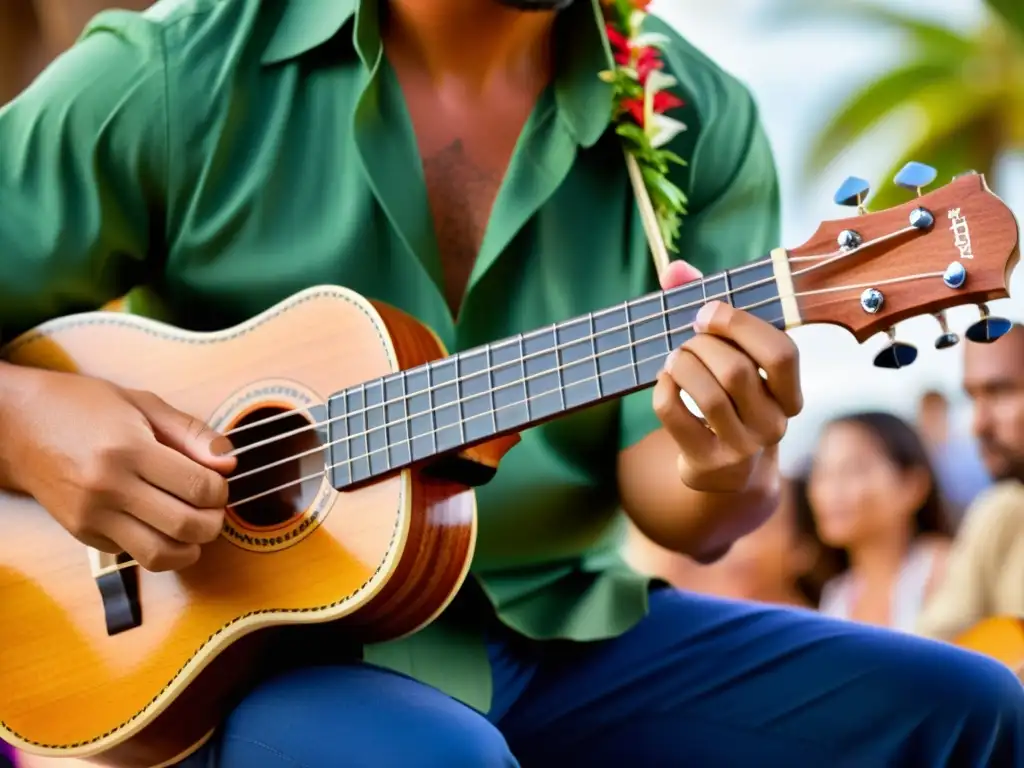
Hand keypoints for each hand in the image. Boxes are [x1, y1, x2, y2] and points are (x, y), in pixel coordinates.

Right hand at [0, 368, 235, 570]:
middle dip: (214, 522)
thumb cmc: (83, 406)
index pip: (197, 487)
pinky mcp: (82, 535)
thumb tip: (230, 462)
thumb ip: (192, 433)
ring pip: (159, 555)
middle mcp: (108, 488)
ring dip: (190, 547)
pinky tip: (158, 522)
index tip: (219, 482)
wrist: (15, 426)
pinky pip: (133, 553)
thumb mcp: (142, 404)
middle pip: (185, 526)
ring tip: (195, 525)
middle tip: (213, 508)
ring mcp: (91, 516)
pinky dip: (157, 544)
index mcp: (128, 449)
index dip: (221, 490)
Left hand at [652, 261, 802, 492]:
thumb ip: (707, 309)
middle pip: (737, 371)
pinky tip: (665, 383)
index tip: (706, 312)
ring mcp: (742, 448)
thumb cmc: (729, 401)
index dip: (738, 324)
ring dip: (682, 366)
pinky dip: (663, 391)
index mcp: (789, 394)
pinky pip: (677, 417)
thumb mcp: (731, 360)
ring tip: (674, 360)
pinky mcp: (707, 464)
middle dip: (702, 345)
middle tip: (687, 342)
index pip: (781, 352)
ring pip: (709, 396)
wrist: (727, 474)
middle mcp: (773, 424)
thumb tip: (674, 267)